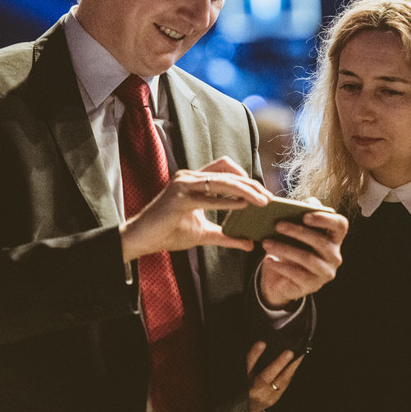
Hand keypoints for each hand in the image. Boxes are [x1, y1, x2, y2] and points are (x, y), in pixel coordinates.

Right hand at [119, 156, 271, 261]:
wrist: (142, 239)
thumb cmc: (169, 233)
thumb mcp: (204, 234)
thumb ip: (226, 235)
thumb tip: (250, 243)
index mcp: (194, 180)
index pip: (225, 168)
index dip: (245, 177)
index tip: (262, 193)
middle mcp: (189, 177)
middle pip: (227, 172)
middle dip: (251, 185)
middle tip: (268, 198)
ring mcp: (183, 185)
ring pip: (221, 181)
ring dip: (244, 191)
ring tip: (261, 202)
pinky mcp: (178, 198)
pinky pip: (208, 198)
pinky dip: (227, 201)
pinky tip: (242, 206)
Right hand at [246, 341, 302, 411]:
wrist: (246, 408)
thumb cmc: (243, 386)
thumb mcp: (240, 374)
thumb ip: (248, 361)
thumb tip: (260, 341)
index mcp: (241, 380)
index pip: (247, 365)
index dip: (254, 354)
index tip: (262, 343)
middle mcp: (253, 389)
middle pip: (266, 376)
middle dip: (278, 363)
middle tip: (289, 352)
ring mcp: (264, 396)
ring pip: (280, 380)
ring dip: (291, 366)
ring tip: (300, 354)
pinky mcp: (274, 398)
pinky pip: (285, 383)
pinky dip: (291, 372)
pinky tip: (296, 362)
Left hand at [258, 198, 348, 308]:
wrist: (280, 279)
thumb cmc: (291, 248)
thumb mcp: (296, 231)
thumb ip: (304, 215)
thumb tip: (309, 202)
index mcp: (334, 238)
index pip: (340, 225)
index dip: (325, 219)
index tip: (305, 215)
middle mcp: (334, 256)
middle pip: (321, 242)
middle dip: (298, 232)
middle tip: (277, 225)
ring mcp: (325, 272)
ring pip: (308, 259)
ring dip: (285, 249)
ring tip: (266, 243)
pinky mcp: (312, 286)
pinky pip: (297, 275)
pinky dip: (281, 266)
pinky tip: (268, 259)